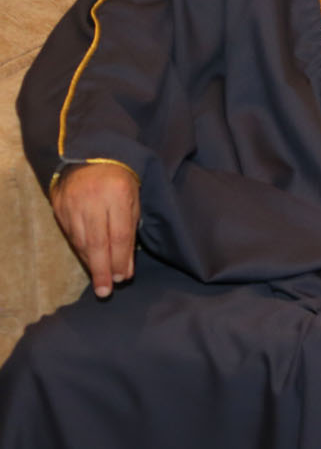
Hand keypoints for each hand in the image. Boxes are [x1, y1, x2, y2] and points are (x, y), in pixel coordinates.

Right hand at [50, 161, 139, 298]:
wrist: (92, 157)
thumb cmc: (120, 182)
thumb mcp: (133, 201)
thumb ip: (130, 232)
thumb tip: (125, 268)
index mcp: (117, 194)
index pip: (119, 234)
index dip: (120, 258)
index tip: (122, 278)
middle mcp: (92, 199)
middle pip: (97, 242)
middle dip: (102, 269)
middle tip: (105, 291)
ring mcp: (72, 203)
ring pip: (81, 241)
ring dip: (91, 263)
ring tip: (99, 281)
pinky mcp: (59, 207)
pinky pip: (71, 235)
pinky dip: (81, 252)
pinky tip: (89, 262)